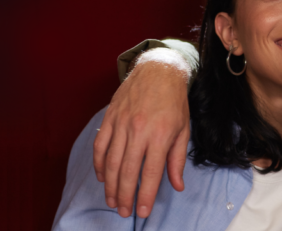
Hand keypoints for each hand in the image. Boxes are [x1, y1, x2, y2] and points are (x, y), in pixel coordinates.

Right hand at [93, 48, 191, 217]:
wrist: (158, 70)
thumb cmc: (174, 101)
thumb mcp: (183, 130)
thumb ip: (177, 160)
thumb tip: (176, 185)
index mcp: (160, 135)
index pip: (149, 173)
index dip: (144, 195)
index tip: (141, 211)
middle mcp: (138, 130)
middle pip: (127, 171)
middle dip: (124, 196)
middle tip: (123, 212)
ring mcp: (121, 124)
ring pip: (110, 161)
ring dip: (110, 185)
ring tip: (112, 201)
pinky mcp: (110, 118)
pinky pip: (100, 146)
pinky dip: (98, 164)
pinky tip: (102, 177)